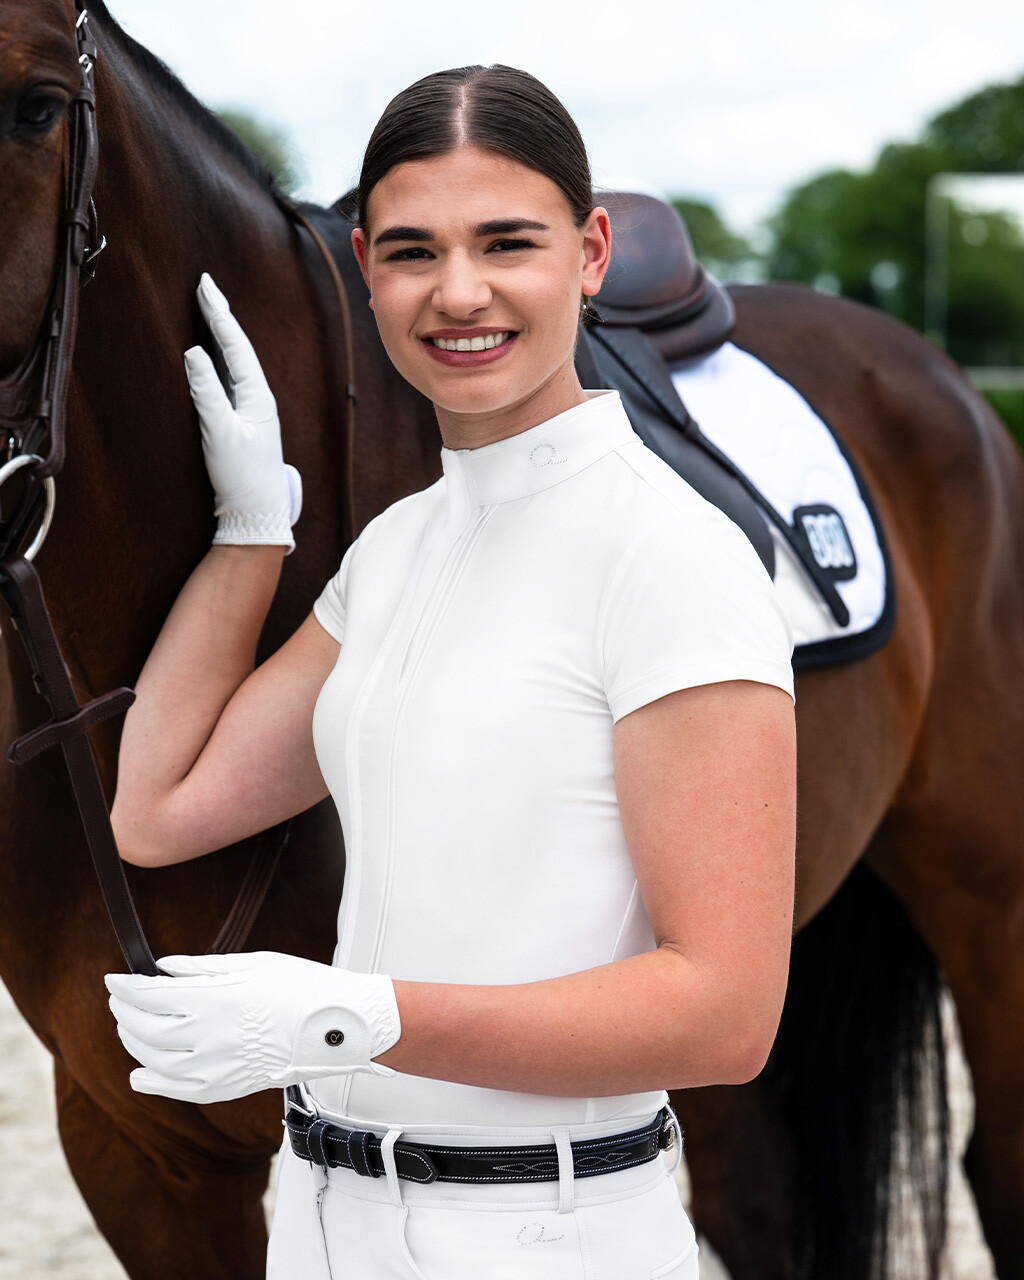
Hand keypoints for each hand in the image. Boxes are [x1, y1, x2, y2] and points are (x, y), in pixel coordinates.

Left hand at [105, 952, 400, 1103]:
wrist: (335, 1026)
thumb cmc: (301, 987)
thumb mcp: (251, 963)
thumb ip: (201, 968)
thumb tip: (164, 968)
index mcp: (214, 999)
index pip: (150, 995)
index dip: (125, 987)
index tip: (113, 980)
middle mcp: (208, 1036)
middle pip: (145, 1028)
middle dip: (125, 1013)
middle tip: (119, 1000)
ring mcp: (217, 1066)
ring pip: (155, 1061)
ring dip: (133, 1044)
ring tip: (129, 1028)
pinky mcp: (228, 1087)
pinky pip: (179, 1090)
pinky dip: (154, 1083)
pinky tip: (140, 1075)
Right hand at [185, 274, 301, 550]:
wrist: (257, 516)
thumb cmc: (242, 477)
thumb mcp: (219, 432)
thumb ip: (206, 392)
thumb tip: (194, 353)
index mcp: (258, 397)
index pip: (236, 346)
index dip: (219, 315)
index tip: (205, 286)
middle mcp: (260, 400)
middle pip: (238, 349)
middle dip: (221, 318)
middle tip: (206, 289)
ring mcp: (254, 413)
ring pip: (237, 365)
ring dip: (223, 338)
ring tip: (211, 313)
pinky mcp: (245, 426)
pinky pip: (233, 382)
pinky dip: (222, 364)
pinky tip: (216, 360)